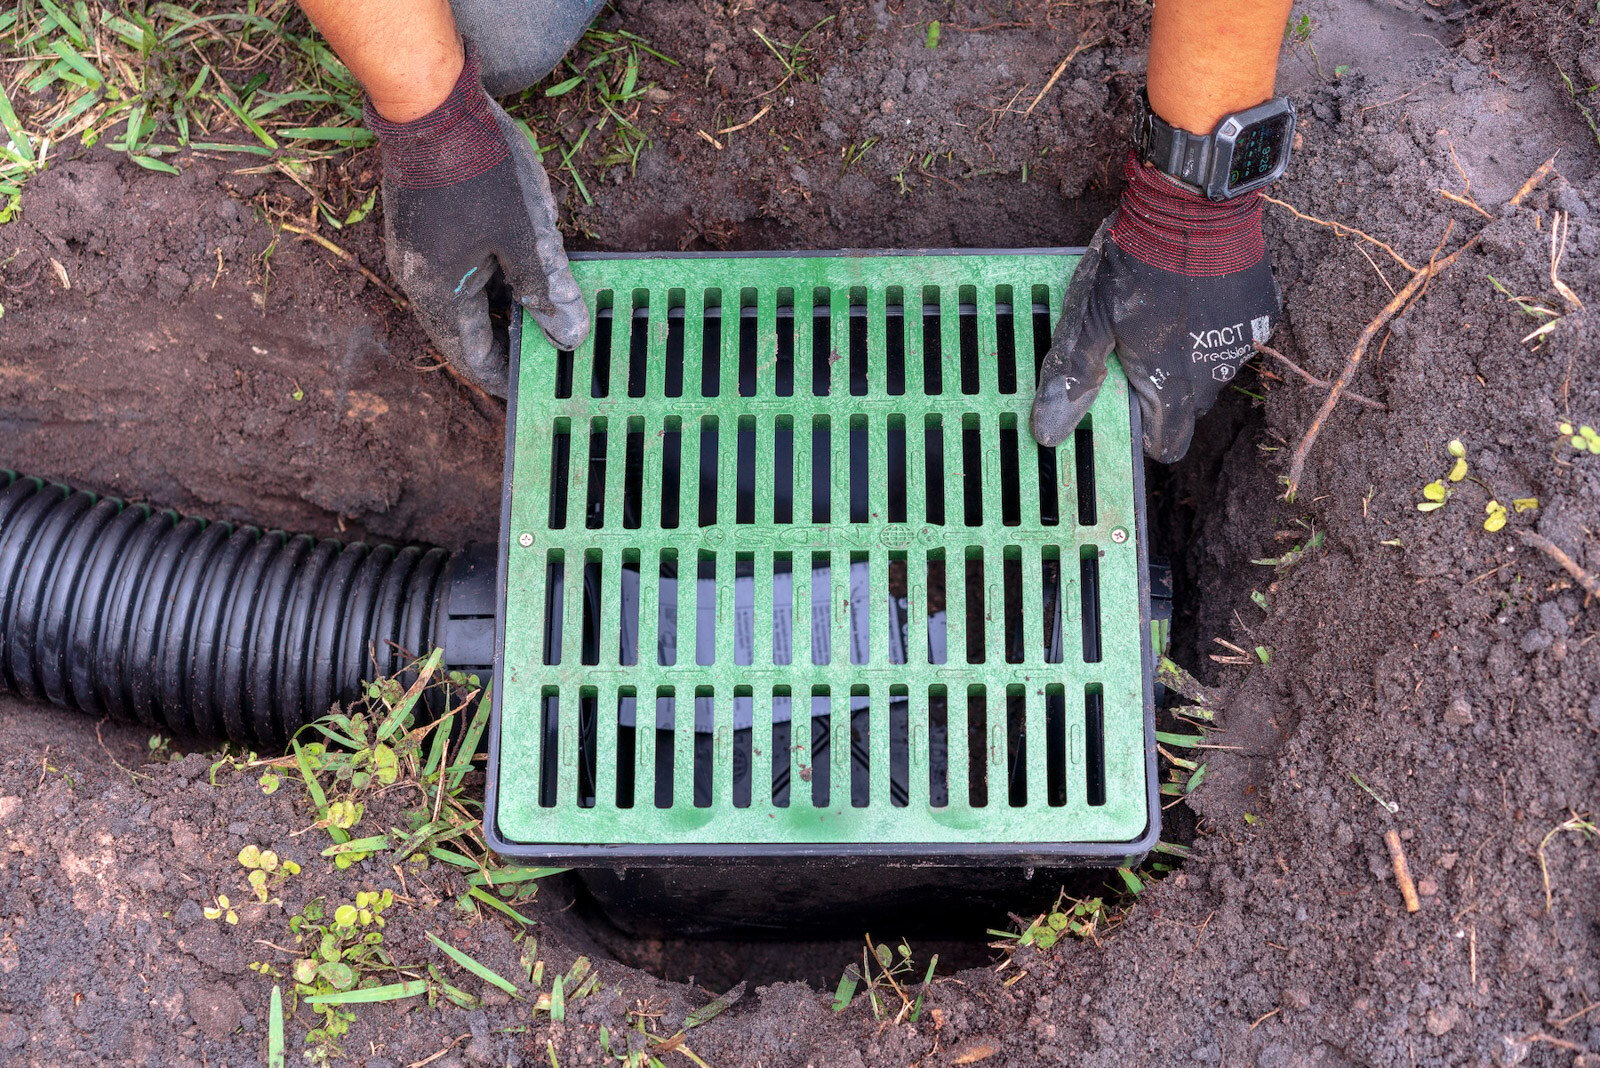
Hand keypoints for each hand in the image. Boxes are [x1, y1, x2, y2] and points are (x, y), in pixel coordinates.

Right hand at [365, 47, 587, 395]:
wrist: (430, 102)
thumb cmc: (480, 169)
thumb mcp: (527, 235)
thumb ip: (547, 289)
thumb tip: (570, 337)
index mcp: (441, 294)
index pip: (471, 358)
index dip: (504, 378)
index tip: (534, 390)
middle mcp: (417, 281)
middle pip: (461, 334)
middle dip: (502, 347)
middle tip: (542, 357)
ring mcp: (412, 252)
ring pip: (456, 302)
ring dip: (493, 314)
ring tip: (534, 320)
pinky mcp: (417, 226)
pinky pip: (451, 273)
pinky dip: (482, 285)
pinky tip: (512, 275)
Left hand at [1030, 152, 1279, 461]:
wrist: (1194, 206)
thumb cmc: (1137, 262)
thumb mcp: (1091, 319)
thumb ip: (1074, 376)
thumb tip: (1050, 432)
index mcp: (1171, 382)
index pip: (1168, 442)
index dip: (1149, 435)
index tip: (1134, 415)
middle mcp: (1212, 372)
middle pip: (1190, 408)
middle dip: (1167, 394)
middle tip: (1142, 355)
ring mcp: (1240, 343)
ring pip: (1213, 372)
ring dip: (1192, 359)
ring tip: (1168, 320)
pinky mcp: (1262, 313)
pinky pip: (1235, 338)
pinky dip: (1215, 329)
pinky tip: (1196, 299)